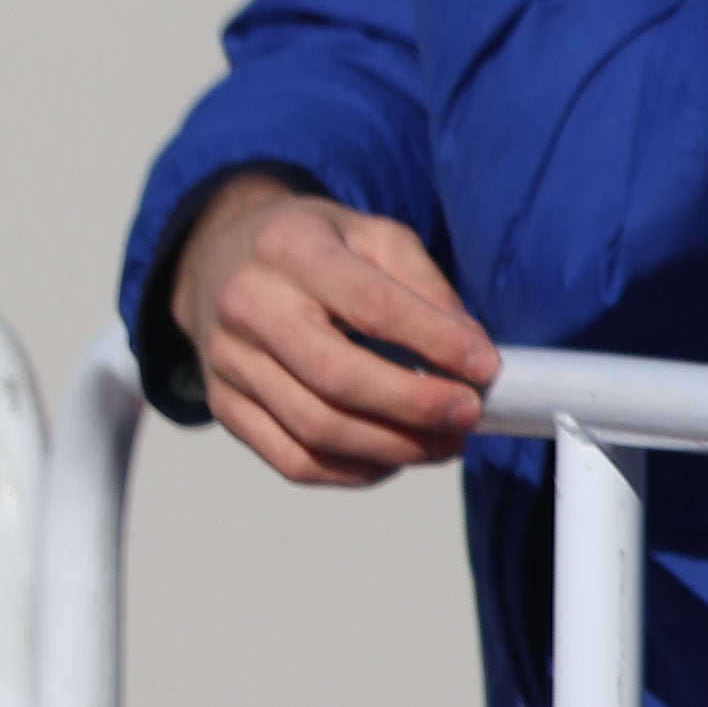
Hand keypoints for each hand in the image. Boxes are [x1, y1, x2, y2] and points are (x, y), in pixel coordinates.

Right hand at [169, 174, 497, 486]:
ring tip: (446, 444)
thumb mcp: (374, 236)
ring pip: (315, 428)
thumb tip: (471, 348)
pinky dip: (351, 470)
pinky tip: (395, 459)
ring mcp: (229, 363)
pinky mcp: (224, 407)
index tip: (486, 367)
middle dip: (416, 405)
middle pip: (338, 377)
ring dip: (392, 447)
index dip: (435, 342)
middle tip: (469, 415)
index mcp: (292, 250)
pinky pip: (290, 459)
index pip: (371, 306)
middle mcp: (249, 307)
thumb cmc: (315, 247)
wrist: (221, 259)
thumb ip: (424, 285)